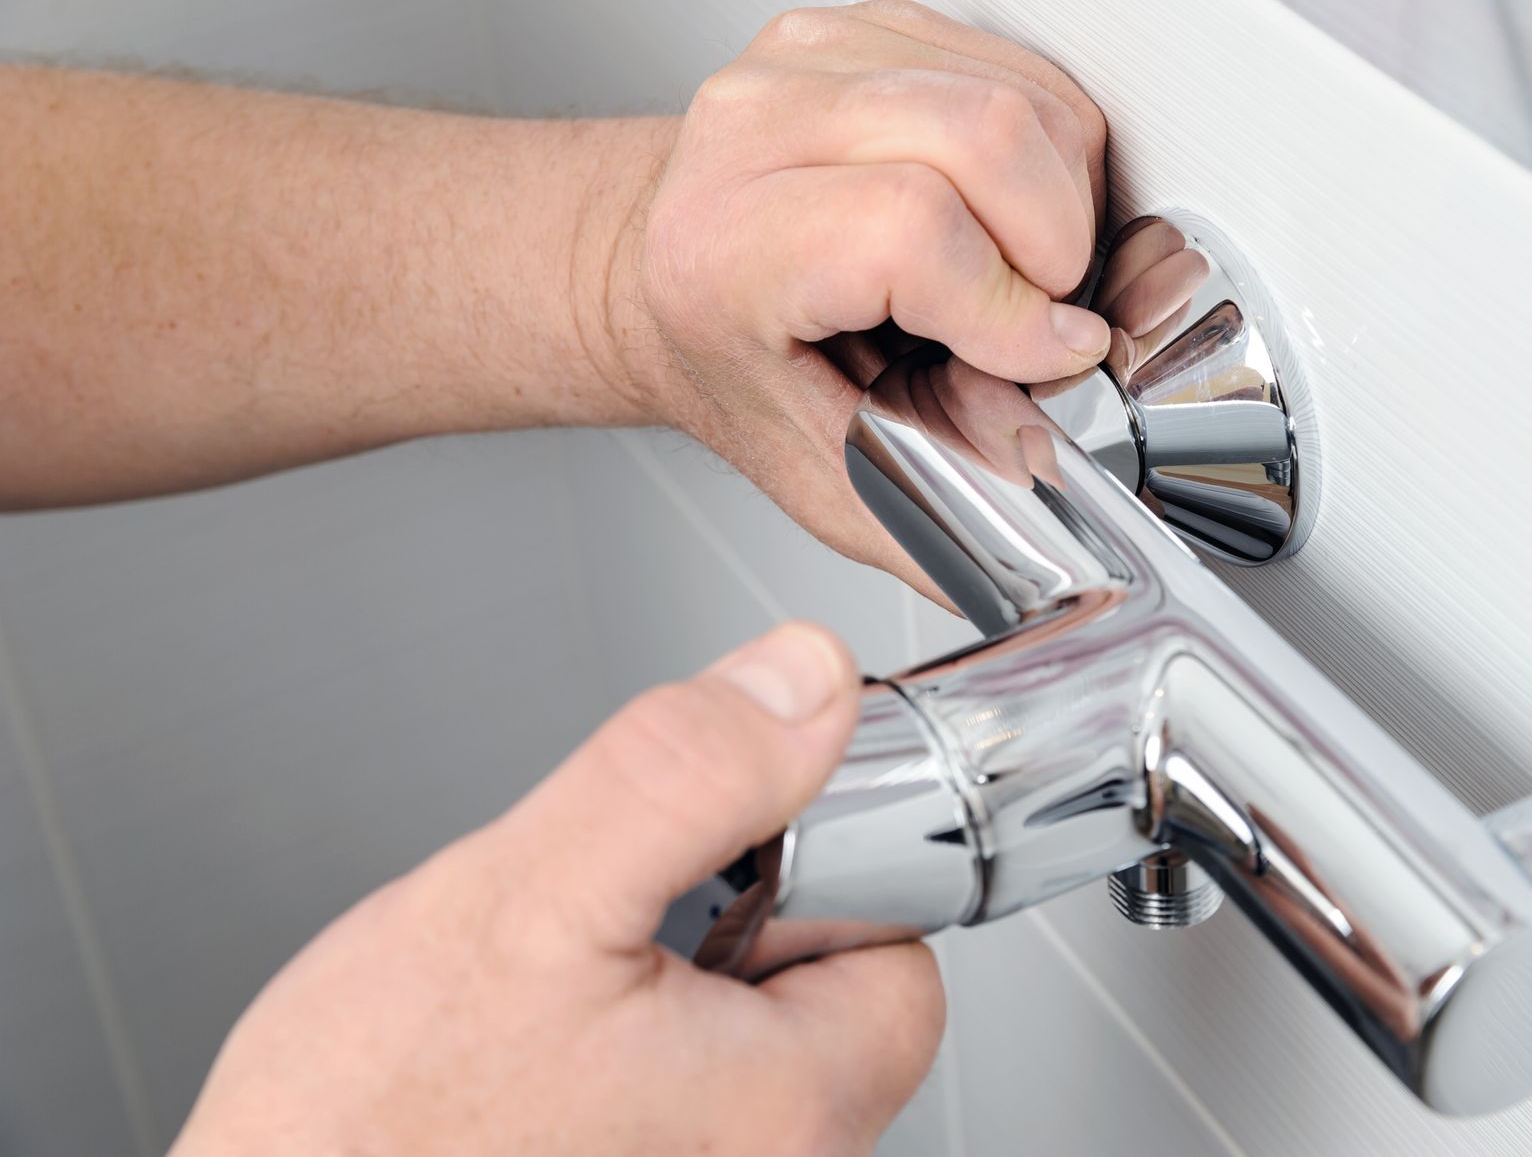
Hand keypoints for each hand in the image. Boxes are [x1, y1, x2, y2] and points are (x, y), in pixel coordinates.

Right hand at [171, 623, 942, 1156]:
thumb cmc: (364, 1131)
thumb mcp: (530, 899)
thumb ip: (685, 777)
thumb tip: (806, 684)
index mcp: (794, 1109)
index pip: (904, 943)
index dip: (815, 868)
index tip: (729, 853)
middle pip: (823, 989)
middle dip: (724, 925)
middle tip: (605, 934)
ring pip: (742, 1035)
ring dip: (660, 986)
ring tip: (554, 999)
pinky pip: (679, 1092)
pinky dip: (621, 1048)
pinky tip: (539, 1050)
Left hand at [589, 0, 1110, 594]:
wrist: (656, 265)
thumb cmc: (731, 359)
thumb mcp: (815, 470)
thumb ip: (931, 519)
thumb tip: (1046, 544)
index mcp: (726, 248)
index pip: (909, 228)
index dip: (1009, 305)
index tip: (1048, 354)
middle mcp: (754, 130)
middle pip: (984, 135)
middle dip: (1057, 244)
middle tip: (1042, 314)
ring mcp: (809, 60)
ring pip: (1016, 93)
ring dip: (1064, 195)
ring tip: (1021, 265)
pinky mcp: (864, 26)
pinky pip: (1018, 66)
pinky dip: (1051, 146)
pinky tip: (1006, 209)